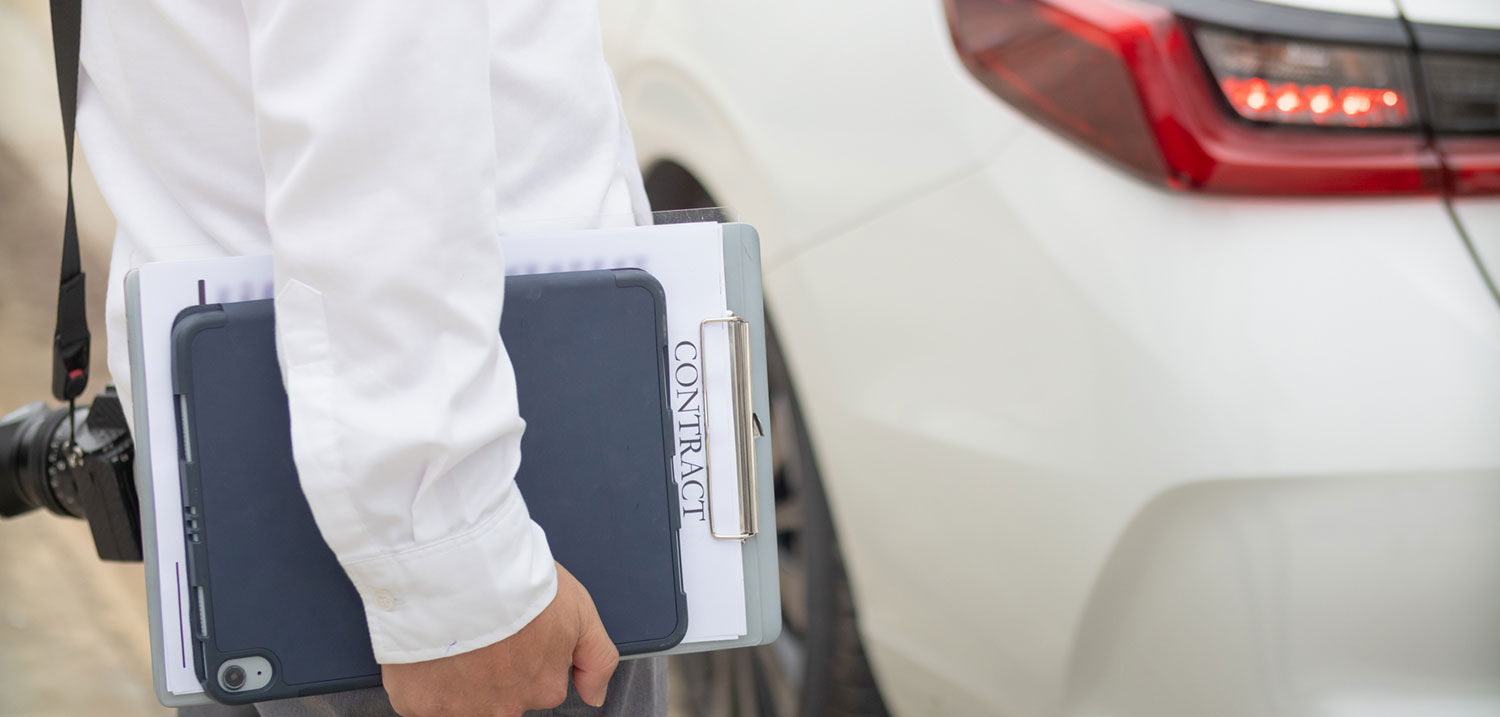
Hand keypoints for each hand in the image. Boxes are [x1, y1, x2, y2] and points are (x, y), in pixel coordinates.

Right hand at [382, 563, 617, 715]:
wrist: (460, 571)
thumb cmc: (517, 583)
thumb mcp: (581, 611)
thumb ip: (597, 659)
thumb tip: (596, 696)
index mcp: (543, 687)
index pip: (537, 682)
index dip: (524, 651)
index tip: (514, 629)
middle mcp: (505, 706)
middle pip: (500, 695)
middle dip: (493, 668)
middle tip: (484, 630)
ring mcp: (461, 708)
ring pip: (462, 698)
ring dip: (459, 673)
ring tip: (457, 632)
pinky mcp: (420, 703)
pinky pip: (423, 697)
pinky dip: (425, 677)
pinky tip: (431, 647)